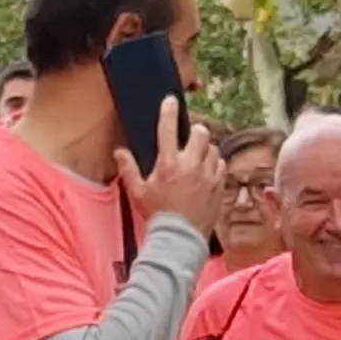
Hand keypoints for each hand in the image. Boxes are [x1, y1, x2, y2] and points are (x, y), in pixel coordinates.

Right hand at [115, 99, 224, 236]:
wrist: (179, 238)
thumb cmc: (157, 216)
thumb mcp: (137, 192)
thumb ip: (128, 169)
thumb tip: (119, 152)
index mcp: (168, 164)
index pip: (167, 128)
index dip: (169, 110)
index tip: (171, 101)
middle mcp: (190, 165)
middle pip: (200, 133)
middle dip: (195, 131)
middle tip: (190, 137)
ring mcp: (207, 175)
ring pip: (213, 148)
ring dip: (205, 149)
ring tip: (198, 158)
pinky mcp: (219, 185)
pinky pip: (221, 165)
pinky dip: (215, 164)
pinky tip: (207, 171)